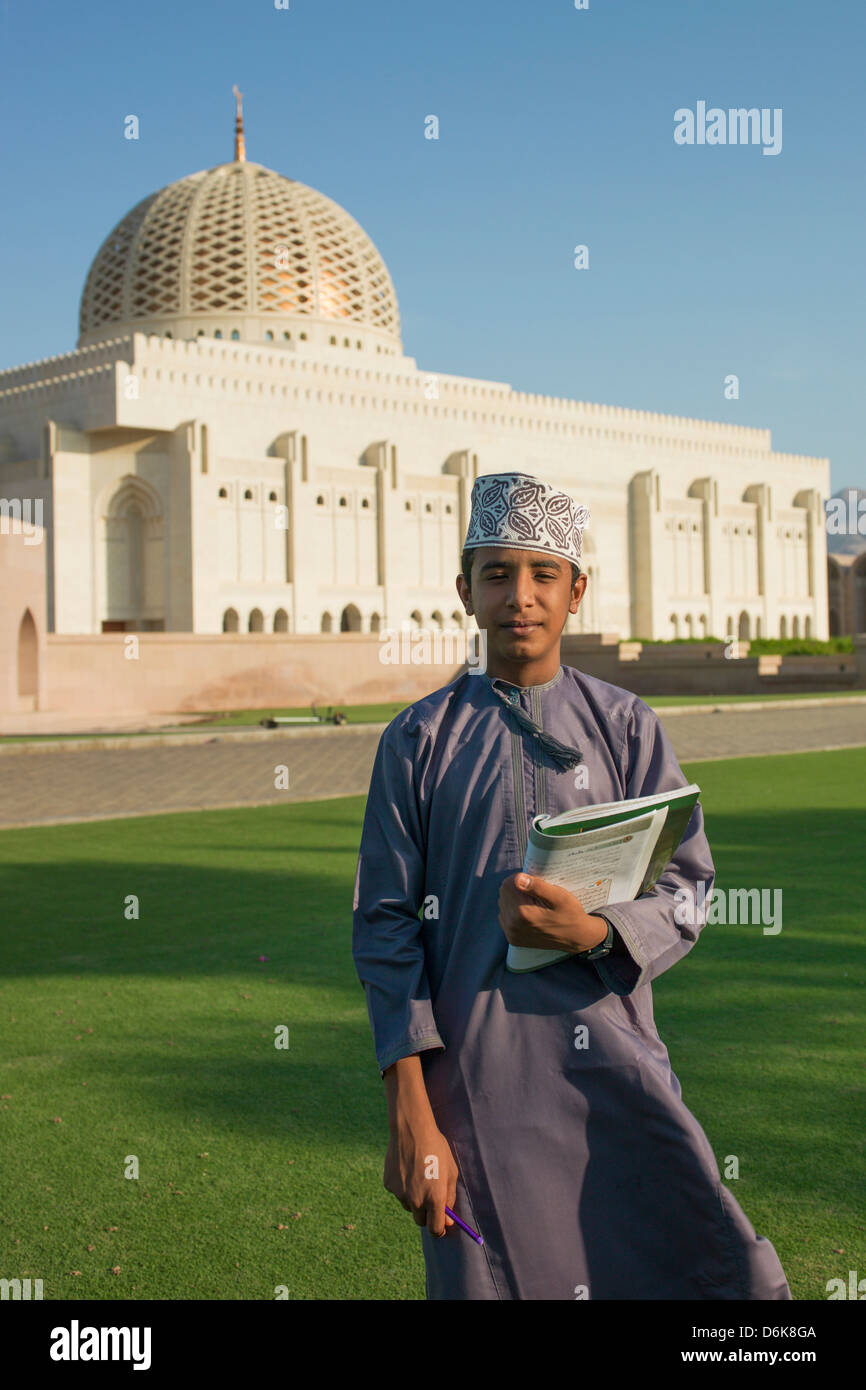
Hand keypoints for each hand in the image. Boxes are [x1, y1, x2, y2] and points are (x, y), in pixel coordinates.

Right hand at [383, 1116, 458, 1236]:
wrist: (411, 1130)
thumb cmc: (435, 1148)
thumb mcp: (450, 1171)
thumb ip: (450, 1197)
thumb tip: (447, 1220)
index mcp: (434, 1198)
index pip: (435, 1229)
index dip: (439, 1228)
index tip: (441, 1224)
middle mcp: (416, 1200)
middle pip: (421, 1221)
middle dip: (427, 1214)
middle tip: (430, 1196)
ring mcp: (400, 1193)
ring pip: (409, 1206)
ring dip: (414, 1199)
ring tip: (418, 1175)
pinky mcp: (389, 1185)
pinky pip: (398, 1193)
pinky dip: (403, 1187)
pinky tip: (406, 1169)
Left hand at [498, 872, 608, 954]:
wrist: (576, 938)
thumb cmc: (571, 914)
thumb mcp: (560, 897)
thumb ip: (538, 887)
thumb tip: (518, 878)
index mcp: (523, 913)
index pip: (507, 885)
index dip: (520, 879)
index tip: (534, 882)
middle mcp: (513, 925)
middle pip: (503, 894)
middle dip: (517, 889)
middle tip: (535, 893)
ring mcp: (512, 934)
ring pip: (503, 905)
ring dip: (514, 900)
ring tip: (533, 903)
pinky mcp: (513, 939)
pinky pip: (505, 917)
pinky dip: (514, 912)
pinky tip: (528, 912)